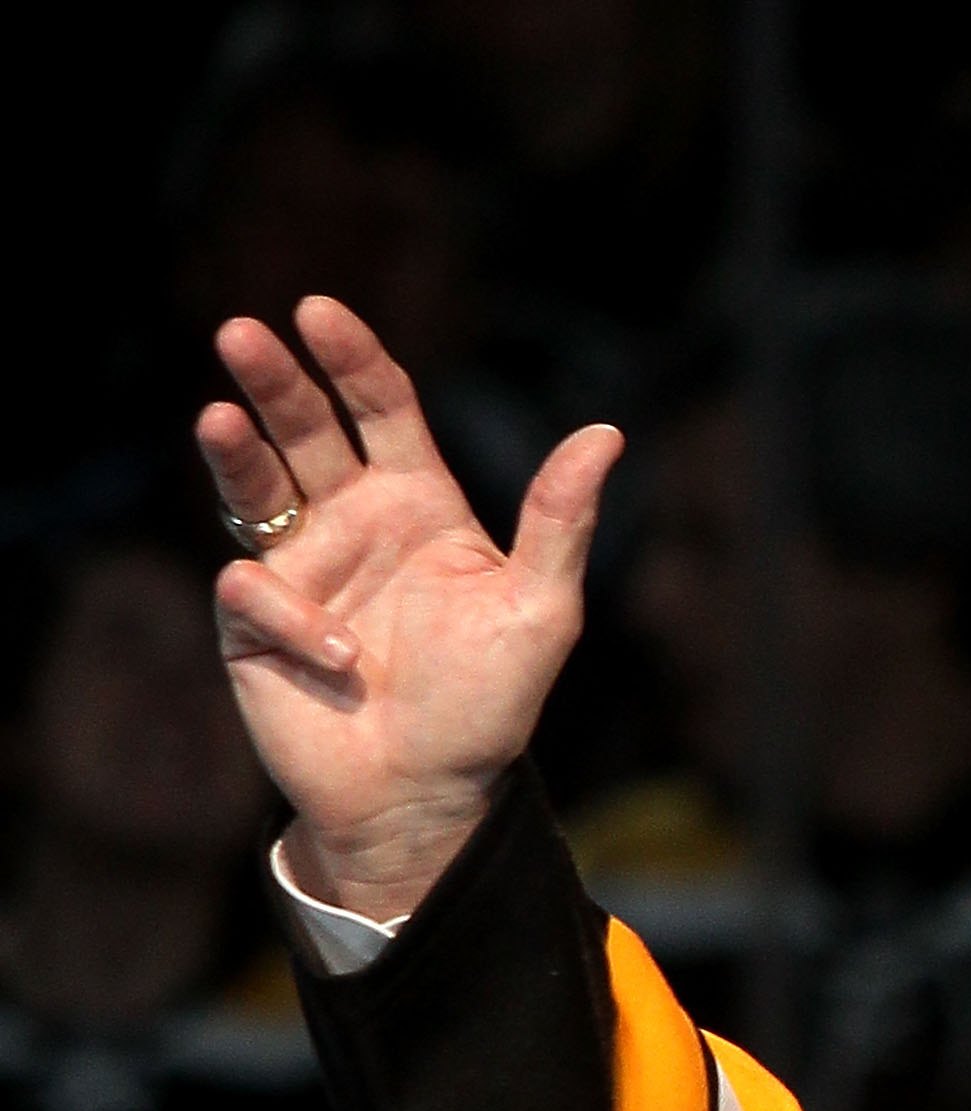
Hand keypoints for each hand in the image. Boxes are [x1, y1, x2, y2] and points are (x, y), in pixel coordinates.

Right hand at [197, 295, 623, 920]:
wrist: (429, 796)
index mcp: (421, 508)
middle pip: (305, 431)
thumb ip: (561, 521)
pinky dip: (296, 617)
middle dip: (275, 382)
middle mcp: (354, 525)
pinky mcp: (257, 623)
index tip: (319, 312)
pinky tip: (341, 657)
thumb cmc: (490, 707)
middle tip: (245, 334)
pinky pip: (257, 590)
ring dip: (234, 449)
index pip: (381, 412)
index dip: (353, 361)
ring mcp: (301, 570)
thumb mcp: (542, 609)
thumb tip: (606, 432)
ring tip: (220, 415)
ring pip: (253, 485)